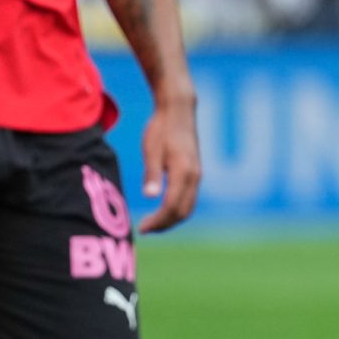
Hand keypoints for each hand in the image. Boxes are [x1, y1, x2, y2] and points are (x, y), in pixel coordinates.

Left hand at [136, 96, 202, 232]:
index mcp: (183, 173)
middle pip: (183, 211)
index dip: (157, 221)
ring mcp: (197, 174)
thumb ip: (152, 174)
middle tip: (145, 228)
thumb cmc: (161, 128)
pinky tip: (163, 207)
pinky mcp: (195, 171)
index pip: (172, 207)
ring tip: (152, 222)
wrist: (178, 110)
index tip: (141, 228)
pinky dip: (177, 208)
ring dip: (171, 218)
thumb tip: (149, 196)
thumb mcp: (151, 150)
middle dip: (165, 224)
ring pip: (188, 206)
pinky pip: (189, 197)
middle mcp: (194, 176)